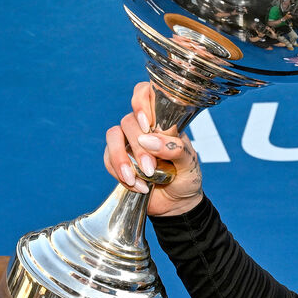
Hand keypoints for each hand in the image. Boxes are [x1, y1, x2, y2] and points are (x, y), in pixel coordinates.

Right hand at [102, 82, 203, 216]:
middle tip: (150, 167)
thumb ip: (175, 149)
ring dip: (122, 158)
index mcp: (163, 121)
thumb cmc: (187, 177)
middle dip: (138, 147)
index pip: (145, 94)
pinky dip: (120, 174)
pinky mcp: (118, 160)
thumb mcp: (189, 163)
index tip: (148, 123)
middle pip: (128, 121)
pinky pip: (108, 159)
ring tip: (136, 179)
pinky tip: (138, 187)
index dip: (141, 101)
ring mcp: (128, 143)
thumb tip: (148, 140)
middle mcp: (143, 128)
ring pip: (113, 136)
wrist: (177, 203)